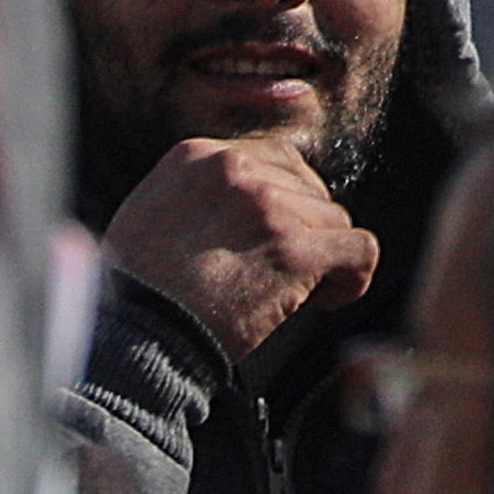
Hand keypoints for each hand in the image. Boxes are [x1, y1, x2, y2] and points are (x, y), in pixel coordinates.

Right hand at [102, 137, 380, 369]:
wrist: (134, 338)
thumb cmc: (139, 293)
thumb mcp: (154, 213)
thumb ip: (204, 195)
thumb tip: (252, 206)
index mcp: (199, 155)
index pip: (277, 160)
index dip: (285, 204)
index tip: (269, 241)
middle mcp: (236, 169)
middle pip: (310, 188)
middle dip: (303, 231)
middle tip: (276, 273)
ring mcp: (268, 206)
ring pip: (335, 220)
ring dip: (322, 258)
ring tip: (291, 293)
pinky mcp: (294, 249)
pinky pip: (360, 249)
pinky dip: (352, 277)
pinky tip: (326, 300)